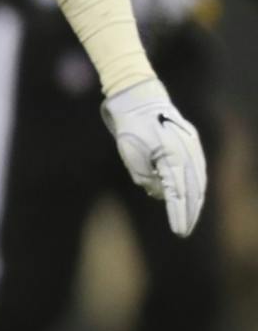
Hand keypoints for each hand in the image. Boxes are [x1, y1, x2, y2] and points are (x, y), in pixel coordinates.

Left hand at [101, 79, 205, 235]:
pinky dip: (196, 186)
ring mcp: (193, 148)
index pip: (178, 192)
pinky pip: (198, 171)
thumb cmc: (131, 127)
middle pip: (193, 190)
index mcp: (173, 156)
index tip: (178, 230)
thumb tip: (161, 194)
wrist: (140, 99)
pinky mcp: (193, 144)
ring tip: (188, 218)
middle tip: (183, 231)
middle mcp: (188, 153)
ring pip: (199, 181)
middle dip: (189, 212)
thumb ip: (146, 177)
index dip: (178, 213)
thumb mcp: (131, 154)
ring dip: (195, 202)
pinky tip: (192, 198)